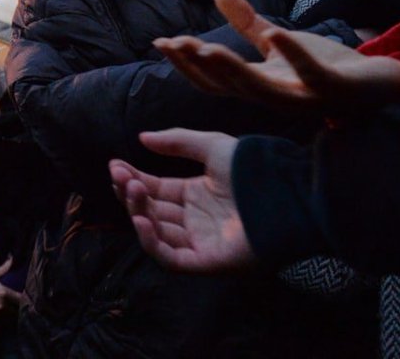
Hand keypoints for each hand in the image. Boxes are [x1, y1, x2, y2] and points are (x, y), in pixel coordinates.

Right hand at [109, 129, 255, 272]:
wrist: (284, 195)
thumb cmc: (253, 170)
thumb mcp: (211, 146)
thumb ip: (177, 141)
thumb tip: (142, 137)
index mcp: (196, 195)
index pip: (155, 190)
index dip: (133, 179)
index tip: (115, 165)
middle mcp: (195, 220)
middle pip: (152, 211)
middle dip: (131, 193)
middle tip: (120, 176)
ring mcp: (201, 242)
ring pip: (157, 234)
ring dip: (138, 212)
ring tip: (132, 189)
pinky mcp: (207, 262)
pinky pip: (172, 259)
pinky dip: (152, 243)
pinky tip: (142, 220)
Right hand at [153, 0, 399, 114]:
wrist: (383, 86)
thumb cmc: (327, 66)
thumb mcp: (280, 41)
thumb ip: (247, 22)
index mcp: (260, 85)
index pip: (214, 81)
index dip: (186, 64)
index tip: (161, 42)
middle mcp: (276, 97)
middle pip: (229, 87)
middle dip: (199, 67)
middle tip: (175, 44)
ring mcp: (305, 97)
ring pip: (261, 89)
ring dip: (233, 69)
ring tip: (207, 48)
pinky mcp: (335, 89)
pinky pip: (312, 76)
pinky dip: (293, 56)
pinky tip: (276, 33)